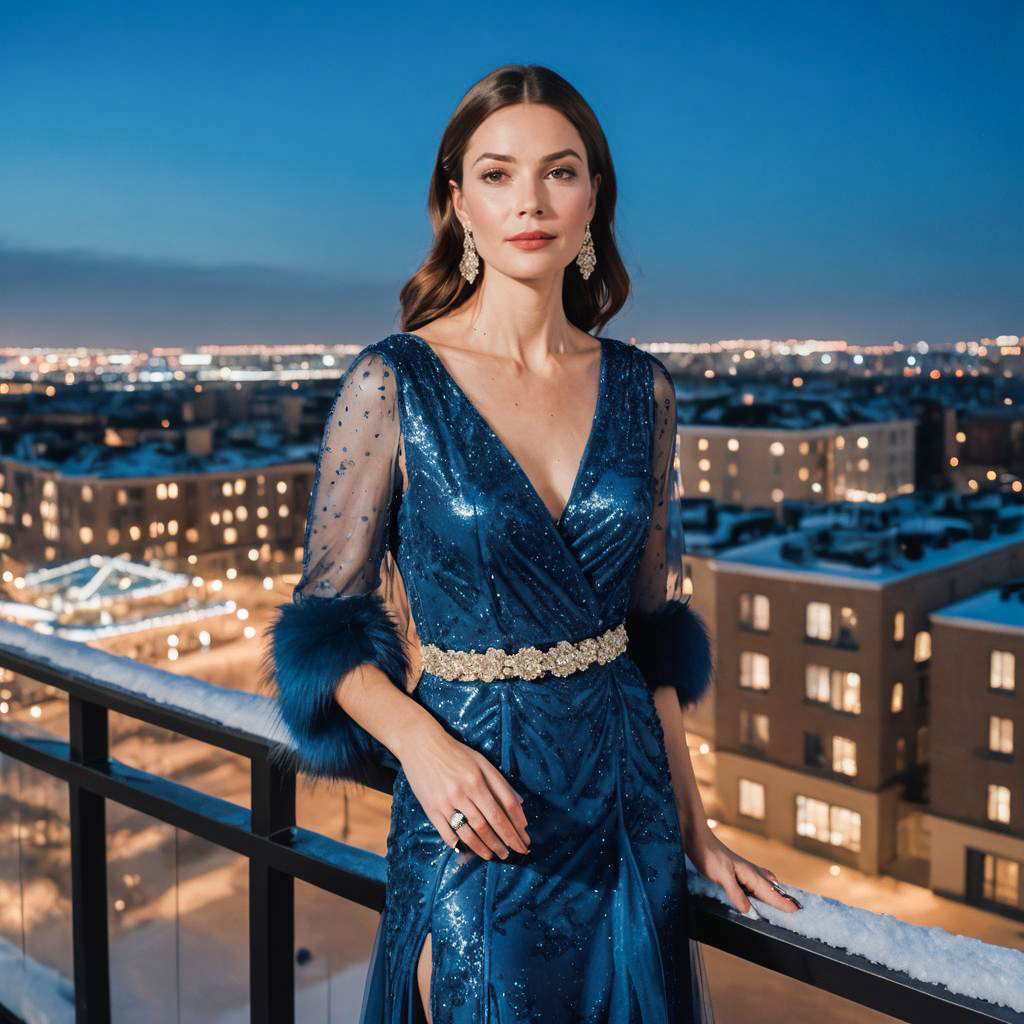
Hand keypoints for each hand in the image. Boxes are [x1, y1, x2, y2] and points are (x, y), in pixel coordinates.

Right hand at [398, 721, 530, 860]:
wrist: (421, 745)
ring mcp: (446, 802)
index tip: (524, 838)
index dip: (516, 826)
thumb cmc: (455, 752)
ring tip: (494, 856)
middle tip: (516, 853)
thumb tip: (519, 804)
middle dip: (506, 842)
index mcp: (478, 779)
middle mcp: (463, 792)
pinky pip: (447, 833)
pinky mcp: (431, 809)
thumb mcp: (481, 761)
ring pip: (470, 833)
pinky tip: (467, 850)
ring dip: (485, 848)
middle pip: (489, 824)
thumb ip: (500, 783)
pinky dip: (459, 844)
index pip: (504, 807)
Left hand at [687, 827, 801, 913]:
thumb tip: (747, 910)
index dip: (783, 903)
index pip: (771, 893)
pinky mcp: (738, 872)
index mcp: (751, 874)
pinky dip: (764, 891)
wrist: (698, 840)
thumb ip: (735, 892)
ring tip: (784, 905)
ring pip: (766, 884)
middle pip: (772, 888)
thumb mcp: (721, 876)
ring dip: (775, 894)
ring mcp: (746, 871)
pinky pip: (757, 883)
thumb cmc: (710, 856)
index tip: (797, 911)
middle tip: (797, 910)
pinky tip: (761, 895)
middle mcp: (752, 872)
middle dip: (784, 898)